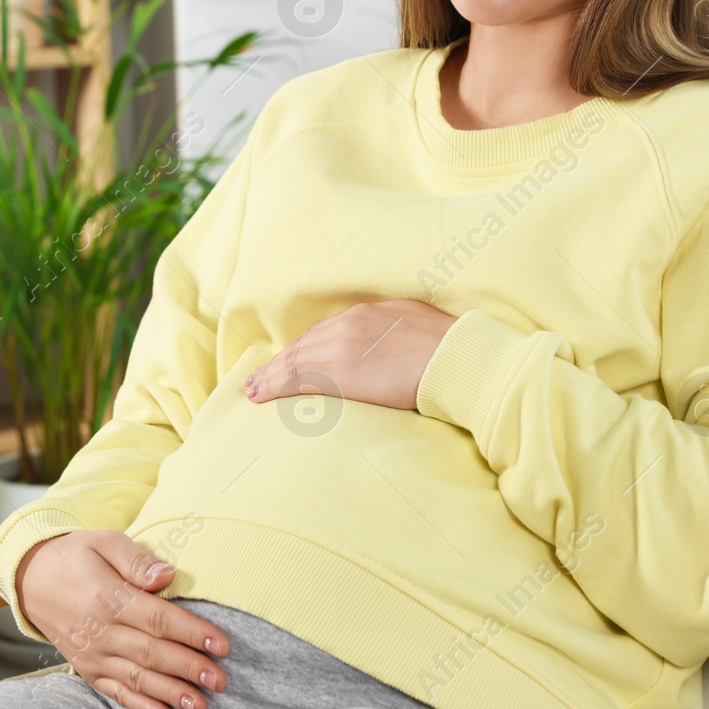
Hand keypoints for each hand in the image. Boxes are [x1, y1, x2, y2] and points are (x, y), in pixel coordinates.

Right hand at [14, 530, 229, 708]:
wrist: (30, 579)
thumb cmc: (75, 556)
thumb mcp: (103, 542)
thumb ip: (136, 559)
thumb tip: (167, 575)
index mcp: (109, 597)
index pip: (158, 618)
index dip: (192, 633)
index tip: (221, 644)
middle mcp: (101, 631)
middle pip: (152, 653)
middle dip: (188, 668)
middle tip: (220, 680)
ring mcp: (93, 654)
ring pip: (137, 678)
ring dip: (171, 693)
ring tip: (200, 705)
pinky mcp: (87, 669)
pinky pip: (115, 692)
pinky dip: (139, 706)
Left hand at [243, 298, 456, 411]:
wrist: (455, 358)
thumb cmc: (451, 348)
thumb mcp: (420, 327)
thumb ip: (399, 332)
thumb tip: (399, 344)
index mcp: (368, 313)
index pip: (327, 331)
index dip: (306, 346)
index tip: (293, 356)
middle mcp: (348, 325)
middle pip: (304, 344)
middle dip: (281, 360)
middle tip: (260, 374)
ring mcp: (339, 347)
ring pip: (294, 360)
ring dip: (270, 375)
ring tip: (253, 388)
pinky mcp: (336, 372)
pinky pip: (295, 379)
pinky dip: (273, 386)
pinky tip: (259, 395)